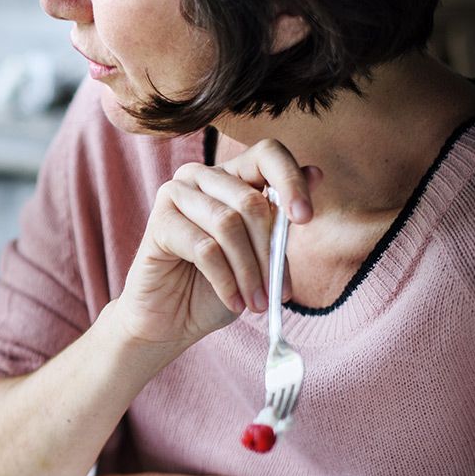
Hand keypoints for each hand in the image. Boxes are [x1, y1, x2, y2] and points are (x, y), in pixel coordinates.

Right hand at [112, 139, 316, 346]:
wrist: (170, 320)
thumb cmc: (216, 286)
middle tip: (279, 292)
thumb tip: (316, 173)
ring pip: (228, 224)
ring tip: (257, 303)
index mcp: (230, 175)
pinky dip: (226, 281)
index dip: (290, 181)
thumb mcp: (259, 254)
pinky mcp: (158, 224)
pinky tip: (235, 303)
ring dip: (249, 272)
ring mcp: (175, 195)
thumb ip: (281, 218)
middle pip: (250, 200)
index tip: (305, 219)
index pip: (267, 154)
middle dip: (269, 252)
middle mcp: (200, 176)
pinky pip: (204, 248)